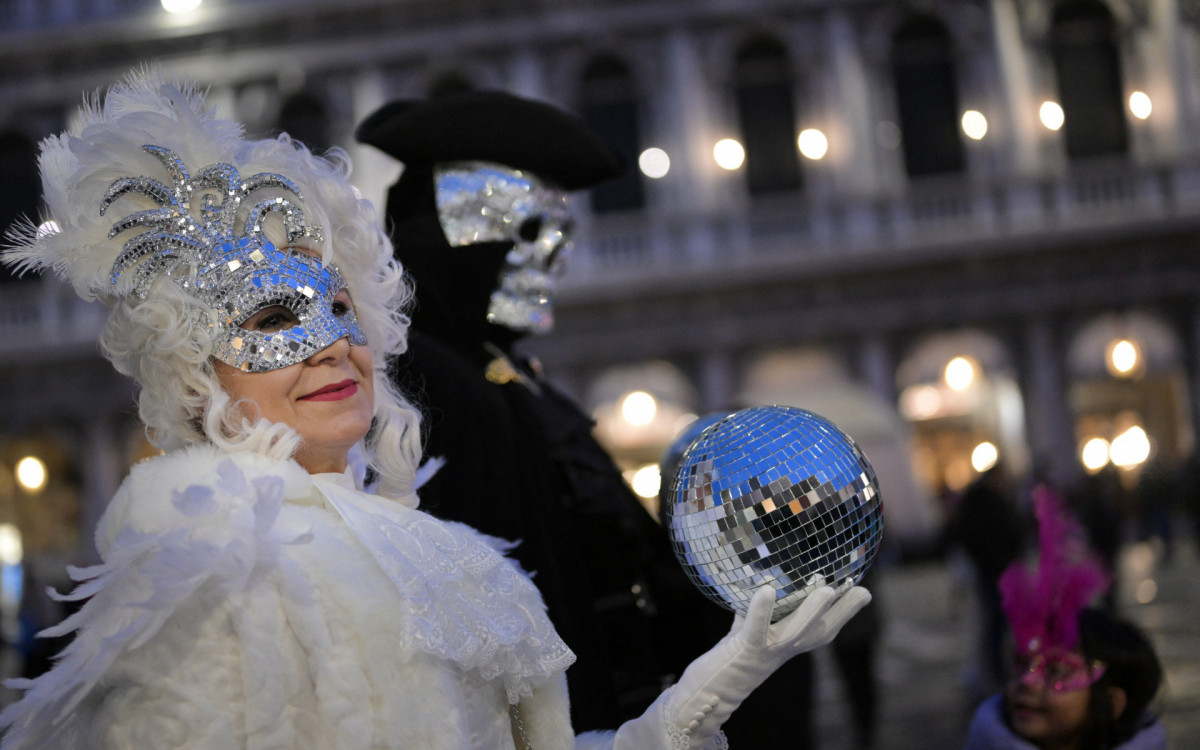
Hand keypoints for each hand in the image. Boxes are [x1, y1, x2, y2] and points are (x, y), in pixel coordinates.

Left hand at [611, 582, 871, 749]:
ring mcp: (765, 653)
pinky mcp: (743, 650)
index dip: (843, 613)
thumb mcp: (746, 633)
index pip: (821, 629)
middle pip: (819, 633)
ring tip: (828, 589)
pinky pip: (754, 630)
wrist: (705, 697)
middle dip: (843, 613)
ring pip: (794, 633)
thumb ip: (755, 613)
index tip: (862, 591)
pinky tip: (768, 590)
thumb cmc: (728, 660)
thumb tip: (764, 583)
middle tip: (864, 591)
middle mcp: (782, 651)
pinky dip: (761, 611)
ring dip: (811, 612)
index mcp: (786, 646)